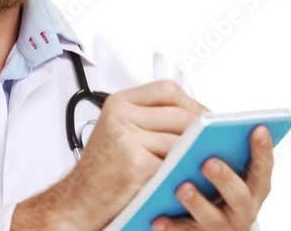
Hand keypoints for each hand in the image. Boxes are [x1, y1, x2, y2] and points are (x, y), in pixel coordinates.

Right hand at [12, 79, 208, 229]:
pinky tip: (189, 177)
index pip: (167, 90)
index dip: (192, 103)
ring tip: (204, 162)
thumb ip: (151, 120)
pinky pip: (174, 163)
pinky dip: (184, 172)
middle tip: (213, 144)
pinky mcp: (135, 163)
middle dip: (201, 131)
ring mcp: (127, 138)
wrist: (77, 199)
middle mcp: (120, 116)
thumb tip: (197, 118)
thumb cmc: (101, 170)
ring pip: (181, 140)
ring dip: (196, 154)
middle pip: (180, 114)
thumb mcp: (120, 132)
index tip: (205, 117)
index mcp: (119, 103)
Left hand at [151, 125, 273, 230]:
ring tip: (182, 188)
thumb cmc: (216, 186)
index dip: (262, 149)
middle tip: (208, 162)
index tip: (257, 128)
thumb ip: (224, 150)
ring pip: (212, 218)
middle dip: (225, 178)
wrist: (208, 224)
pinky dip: (171, 225)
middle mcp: (243, 209)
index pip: (262, 167)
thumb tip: (209, 122)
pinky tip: (157, 217)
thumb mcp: (229, 168)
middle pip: (239, 195)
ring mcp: (222, 226)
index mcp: (253, 187)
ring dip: (197, 202)